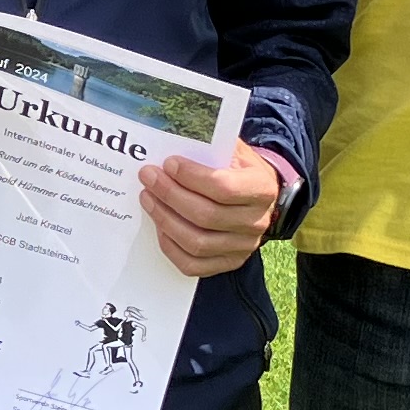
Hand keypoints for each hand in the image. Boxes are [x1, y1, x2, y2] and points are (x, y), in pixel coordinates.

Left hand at [139, 142, 282, 278]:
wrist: (256, 197)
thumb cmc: (238, 169)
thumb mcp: (234, 151)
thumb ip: (210, 147)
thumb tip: (171, 144)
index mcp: (262, 189)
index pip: (223, 187)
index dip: (191, 176)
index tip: (168, 163)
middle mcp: (257, 221)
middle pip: (206, 216)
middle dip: (170, 195)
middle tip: (148, 177)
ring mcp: (243, 247)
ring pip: (196, 242)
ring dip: (165, 219)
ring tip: (148, 198)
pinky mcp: (228, 262)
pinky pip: (192, 265)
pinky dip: (170, 246)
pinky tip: (159, 225)